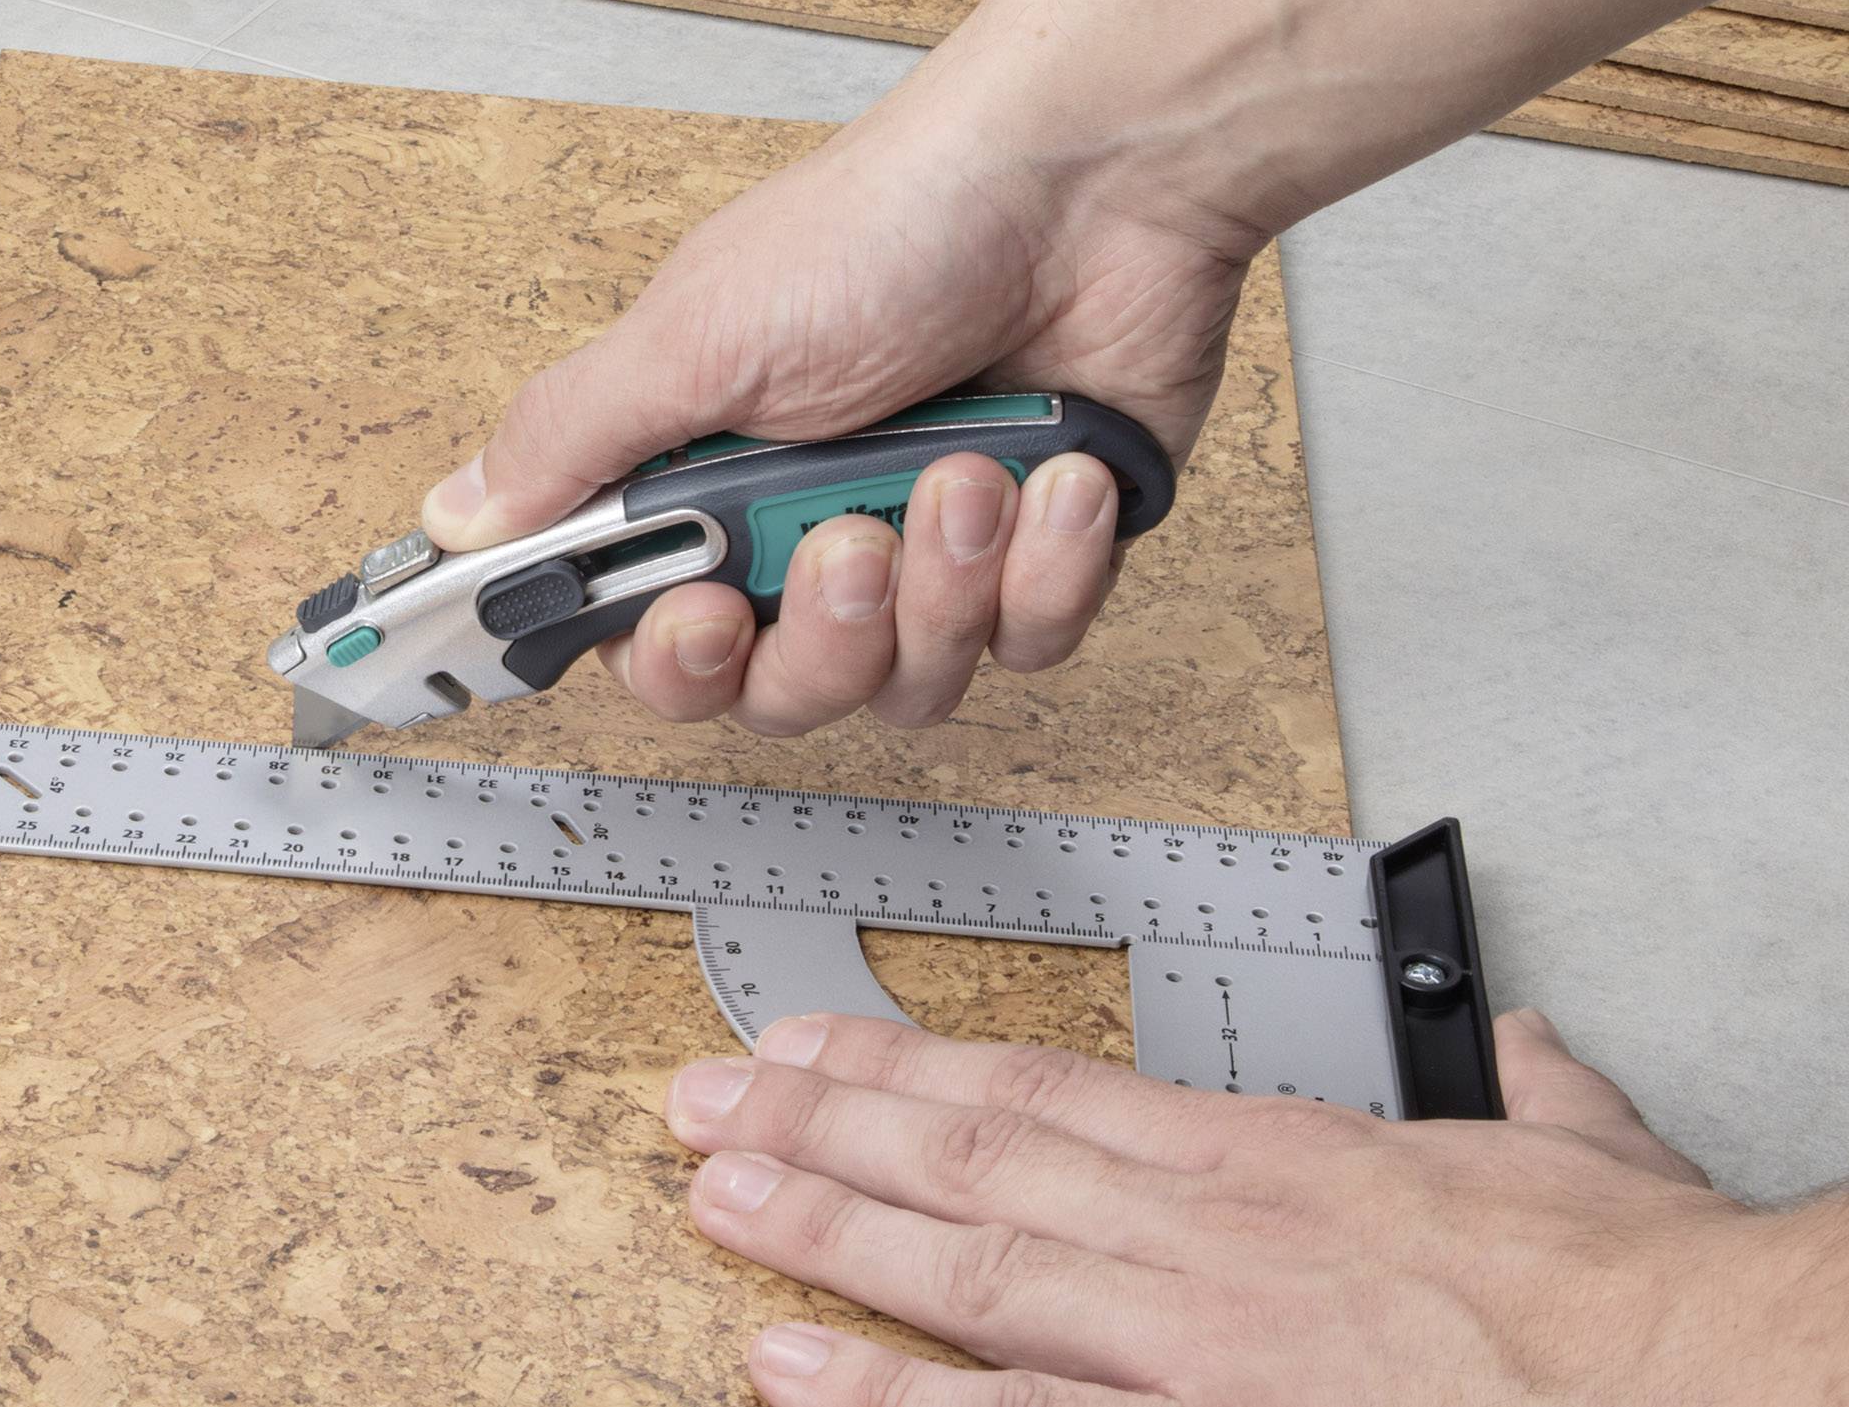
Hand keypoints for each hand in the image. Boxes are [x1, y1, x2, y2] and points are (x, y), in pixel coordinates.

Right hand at [419, 92, 1253, 735]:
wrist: (1099, 181)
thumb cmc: (897, 227)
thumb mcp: (699, 336)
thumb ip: (573, 441)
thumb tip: (456, 515)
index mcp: (710, 475)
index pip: (655, 639)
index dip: (675, 661)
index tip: (702, 617)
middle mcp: (810, 523)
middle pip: (785, 693)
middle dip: (830, 633)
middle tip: (853, 539)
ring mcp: (930, 546)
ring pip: (912, 685)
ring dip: (945, 586)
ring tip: (970, 470)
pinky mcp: (1038, 552)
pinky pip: (1030, 644)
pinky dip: (1045, 568)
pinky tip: (1053, 476)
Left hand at [664, 1009, 1844, 1403]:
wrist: (1714, 1388)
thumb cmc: (1638, 1307)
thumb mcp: (1578, 1167)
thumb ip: (1526, 1101)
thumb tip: (1523, 1052)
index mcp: (1275, 1162)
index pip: (1044, 1096)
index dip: (907, 1071)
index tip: (812, 1048)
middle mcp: (1208, 1248)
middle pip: (972, 1174)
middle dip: (822, 1136)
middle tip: (705, 1105)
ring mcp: (1194, 1361)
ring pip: (966, 1285)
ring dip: (822, 1243)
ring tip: (715, 1208)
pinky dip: (893, 1404)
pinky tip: (789, 1381)